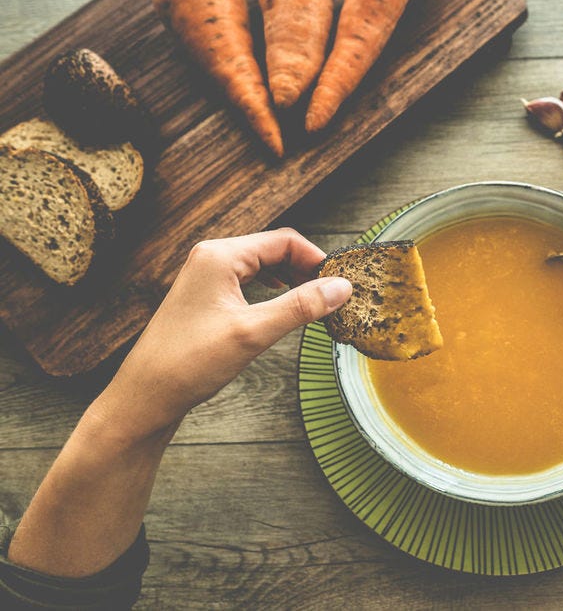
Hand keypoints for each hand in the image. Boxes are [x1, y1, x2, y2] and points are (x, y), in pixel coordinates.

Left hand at [96, 228, 351, 437]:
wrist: (146, 395)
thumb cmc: (189, 363)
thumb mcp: (253, 333)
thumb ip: (300, 306)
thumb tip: (341, 287)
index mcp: (220, 256)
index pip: (284, 241)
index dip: (316, 259)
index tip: (341, 283)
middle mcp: (212, 258)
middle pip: (275, 250)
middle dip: (306, 269)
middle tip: (333, 295)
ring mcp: (207, 277)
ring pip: (264, 266)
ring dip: (292, 280)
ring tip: (315, 303)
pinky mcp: (207, 296)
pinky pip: (250, 282)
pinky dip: (274, 291)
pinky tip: (284, 307)